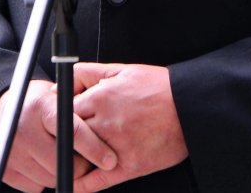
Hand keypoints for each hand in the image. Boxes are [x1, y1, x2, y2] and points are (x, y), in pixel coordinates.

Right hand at [0, 81, 117, 191]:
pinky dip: (44, 180)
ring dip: (63, 173)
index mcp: (40, 106)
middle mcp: (23, 129)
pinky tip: (43, 162)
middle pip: (64, 163)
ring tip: (62, 156)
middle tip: (86, 159)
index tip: (110, 160)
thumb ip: (79, 107)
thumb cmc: (37, 104)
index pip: (72, 131)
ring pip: (52, 179)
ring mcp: (11, 152)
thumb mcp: (56, 95)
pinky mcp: (5, 171)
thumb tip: (107, 128)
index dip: (94, 148)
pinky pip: (36, 187)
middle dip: (81, 165)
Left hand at [70, 62, 187, 191]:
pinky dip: (81, 186)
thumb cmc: (158, 87)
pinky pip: (97, 182)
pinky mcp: (130, 166)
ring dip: (74, 159)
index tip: (63, 123)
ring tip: (73, 158)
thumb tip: (60, 86)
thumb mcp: (123, 69)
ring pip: (81, 158)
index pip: (65, 112)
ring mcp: (117, 146)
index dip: (61, 119)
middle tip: (64, 142)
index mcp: (102, 97)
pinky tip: (75, 183)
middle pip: (70, 136)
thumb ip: (89, 74)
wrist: (190, 106)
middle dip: (65, 139)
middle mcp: (106, 123)